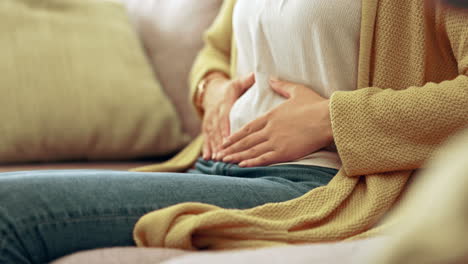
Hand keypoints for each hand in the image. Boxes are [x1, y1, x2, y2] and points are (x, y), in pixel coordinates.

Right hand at [201, 73, 255, 159]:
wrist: (212, 91)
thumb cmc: (230, 89)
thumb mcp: (237, 83)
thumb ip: (247, 80)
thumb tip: (256, 74)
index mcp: (224, 102)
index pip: (225, 116)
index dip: (226, 127)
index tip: (229, 138)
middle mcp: (215, 112)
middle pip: (217, 129)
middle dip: (220, 141)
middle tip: (224, 153)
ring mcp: (210, 121)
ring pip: (211, 135)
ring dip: (213, 147)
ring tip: (217, 158)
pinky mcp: (206, 128)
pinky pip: (206, 138)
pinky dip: (206, 148)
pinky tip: (207, 158)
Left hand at [219, 77, 333, 166]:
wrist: (328, 118)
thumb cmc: (316, 104)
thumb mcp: (297, 90)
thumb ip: (281, 85)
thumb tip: (270, 78)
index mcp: (271, 116)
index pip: (248, 127)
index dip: (235, 135)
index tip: (225, 140)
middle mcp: (270, 129)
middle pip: (246, 140)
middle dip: (231, 148)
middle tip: (218, 155)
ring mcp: (276, 141)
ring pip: (251, 150)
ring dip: (236, 156)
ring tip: (224, 161)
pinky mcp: (284, 152)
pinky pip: (264, 158)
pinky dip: (251, 163)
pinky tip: (241, 166)